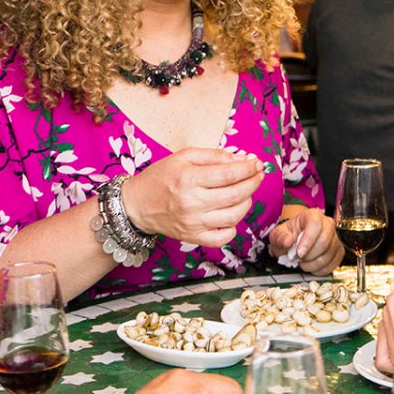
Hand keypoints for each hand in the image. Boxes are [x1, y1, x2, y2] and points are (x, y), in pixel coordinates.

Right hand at [122, 147, 263, 246]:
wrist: (136, 205)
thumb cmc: (160, 177)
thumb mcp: (184, 156)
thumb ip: (215, 155)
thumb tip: (243, 159)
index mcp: (189, 179)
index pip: (229, 174)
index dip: (248, 168)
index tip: (257, 163)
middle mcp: (192, 203)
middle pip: (236, 194)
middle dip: (253, 182)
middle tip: (257, 174)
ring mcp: (193, 223)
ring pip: (234, 216)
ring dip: (247, 201)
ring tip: (245, 191)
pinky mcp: (192, 238)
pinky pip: (222, 237)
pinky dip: (233, 227)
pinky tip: (231, 214)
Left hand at [268, 206, 344, 273]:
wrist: (295, 242)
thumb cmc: (288, 236)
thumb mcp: (278, 235)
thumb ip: (280, 237)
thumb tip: (288, 241)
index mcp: (312, 215)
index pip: (315, 224)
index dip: (308, 240)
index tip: (298, 253)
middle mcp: (327, 223)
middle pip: (324, 241)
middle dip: (309, 255)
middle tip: (298, 259)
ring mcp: (335, 237)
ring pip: (329, 254)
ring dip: (314, 264)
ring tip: (304, 263)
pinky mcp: (339, 250)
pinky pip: (334, 263)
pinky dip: (321, 269)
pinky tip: (312, 266)